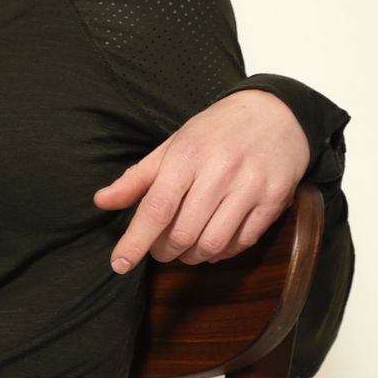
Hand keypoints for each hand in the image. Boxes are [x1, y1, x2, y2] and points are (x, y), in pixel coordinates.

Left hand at [92, 89, 309, 272]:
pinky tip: (212, 244)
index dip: (135, 241)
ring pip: (212, 244)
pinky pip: (242, 243)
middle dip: (163, 251)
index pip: (156, 207)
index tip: (119, 264)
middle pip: (183, 232)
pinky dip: (222, 253)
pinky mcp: (274, 200)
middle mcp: (220, 171)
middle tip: (159, 249)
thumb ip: (137, 178)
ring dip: (191, 257)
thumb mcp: (173, 145)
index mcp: (187, 155)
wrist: (276, 114)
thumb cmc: (216, 131)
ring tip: (184, 249)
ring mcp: (250, 187)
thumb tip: (102, 202)